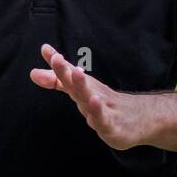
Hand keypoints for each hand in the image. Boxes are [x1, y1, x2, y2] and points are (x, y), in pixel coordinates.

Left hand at [30, 44, 147, 150]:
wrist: (143, 118)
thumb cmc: (104, 102)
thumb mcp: (79, 91)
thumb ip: (57, 81)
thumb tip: (32, 72)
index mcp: (85, 87)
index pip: (68, 74)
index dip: (57, 64)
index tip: (46, 50)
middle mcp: (94, 94)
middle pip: (78, 83)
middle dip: (66, 71)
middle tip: (57, 58)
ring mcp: (104, 109)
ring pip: (91, 98)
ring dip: (83, 85)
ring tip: (76, 71)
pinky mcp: (113, 126)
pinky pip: (103, 118)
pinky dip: (98, 111)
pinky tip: (94, 101)